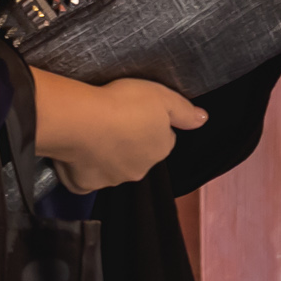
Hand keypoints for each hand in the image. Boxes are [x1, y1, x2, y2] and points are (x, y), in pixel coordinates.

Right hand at [28, 69, 206, 192]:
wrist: (82, 121)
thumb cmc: (122, 104)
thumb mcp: (162, 96)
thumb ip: (185, 111)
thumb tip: (203, 119)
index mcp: (159, 149)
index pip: (164, 139)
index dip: (153, 124)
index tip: (139, 112)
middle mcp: (139, 169)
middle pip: (139, 156)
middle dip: (130, 142)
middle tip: (115, 120)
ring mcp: (112, 179)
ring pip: (113, 167)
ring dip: (107, 154)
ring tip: (93, 131)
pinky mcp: (85, 184)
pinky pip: (86, 179)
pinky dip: (82, 169)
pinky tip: (77, 153)